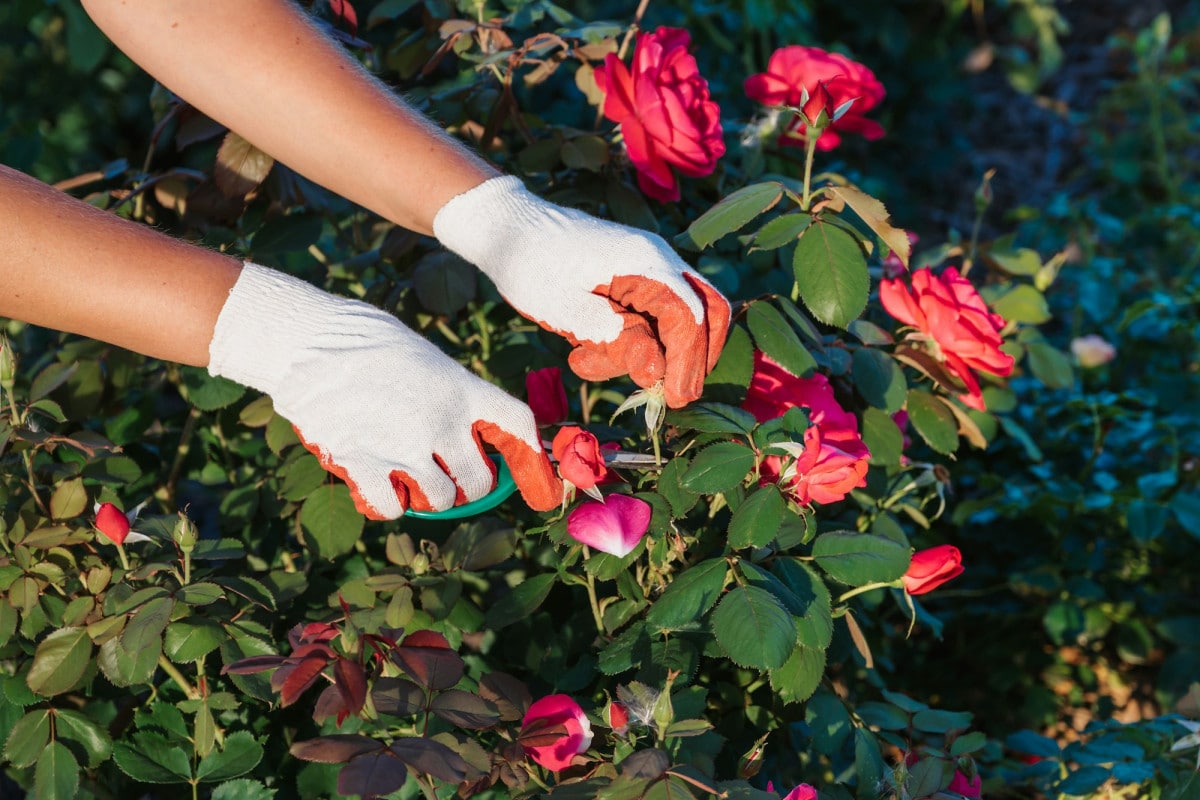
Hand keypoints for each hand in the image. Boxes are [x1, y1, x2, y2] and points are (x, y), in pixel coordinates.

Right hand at [208, 263, 560, 519]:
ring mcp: (403, 446)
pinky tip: (379, 483)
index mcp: (462, 388)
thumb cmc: (368, 343)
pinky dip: (389, 503)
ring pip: (439, 500)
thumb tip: (471, 439)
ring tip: (409, 473)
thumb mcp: (426, 360)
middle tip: (450, 475)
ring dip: (428, 495)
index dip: (534, 460)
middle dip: (469, 486)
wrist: (308, 338)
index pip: (518, 426)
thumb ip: (452, 399)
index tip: (538, 483)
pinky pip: (392, 507)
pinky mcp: (363, 463)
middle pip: (480, 482)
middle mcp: (441, 421)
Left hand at [433, 176, 730, 407]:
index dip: (688, 363)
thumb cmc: (530, 265)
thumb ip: (616, 339)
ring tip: (590, 361)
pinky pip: (655, 314)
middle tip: (669, 394)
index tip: (673, 399)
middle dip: (695, 358)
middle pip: (709, 311)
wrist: (508, 226)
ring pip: (684, 316)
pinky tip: (586, 352)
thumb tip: (657, 371)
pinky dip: (633, 341)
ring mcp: (651, 265)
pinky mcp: (636, 277)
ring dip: (653, 352)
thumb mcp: (567, 310)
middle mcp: (659, 259)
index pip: (690, 318)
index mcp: (646, 262)